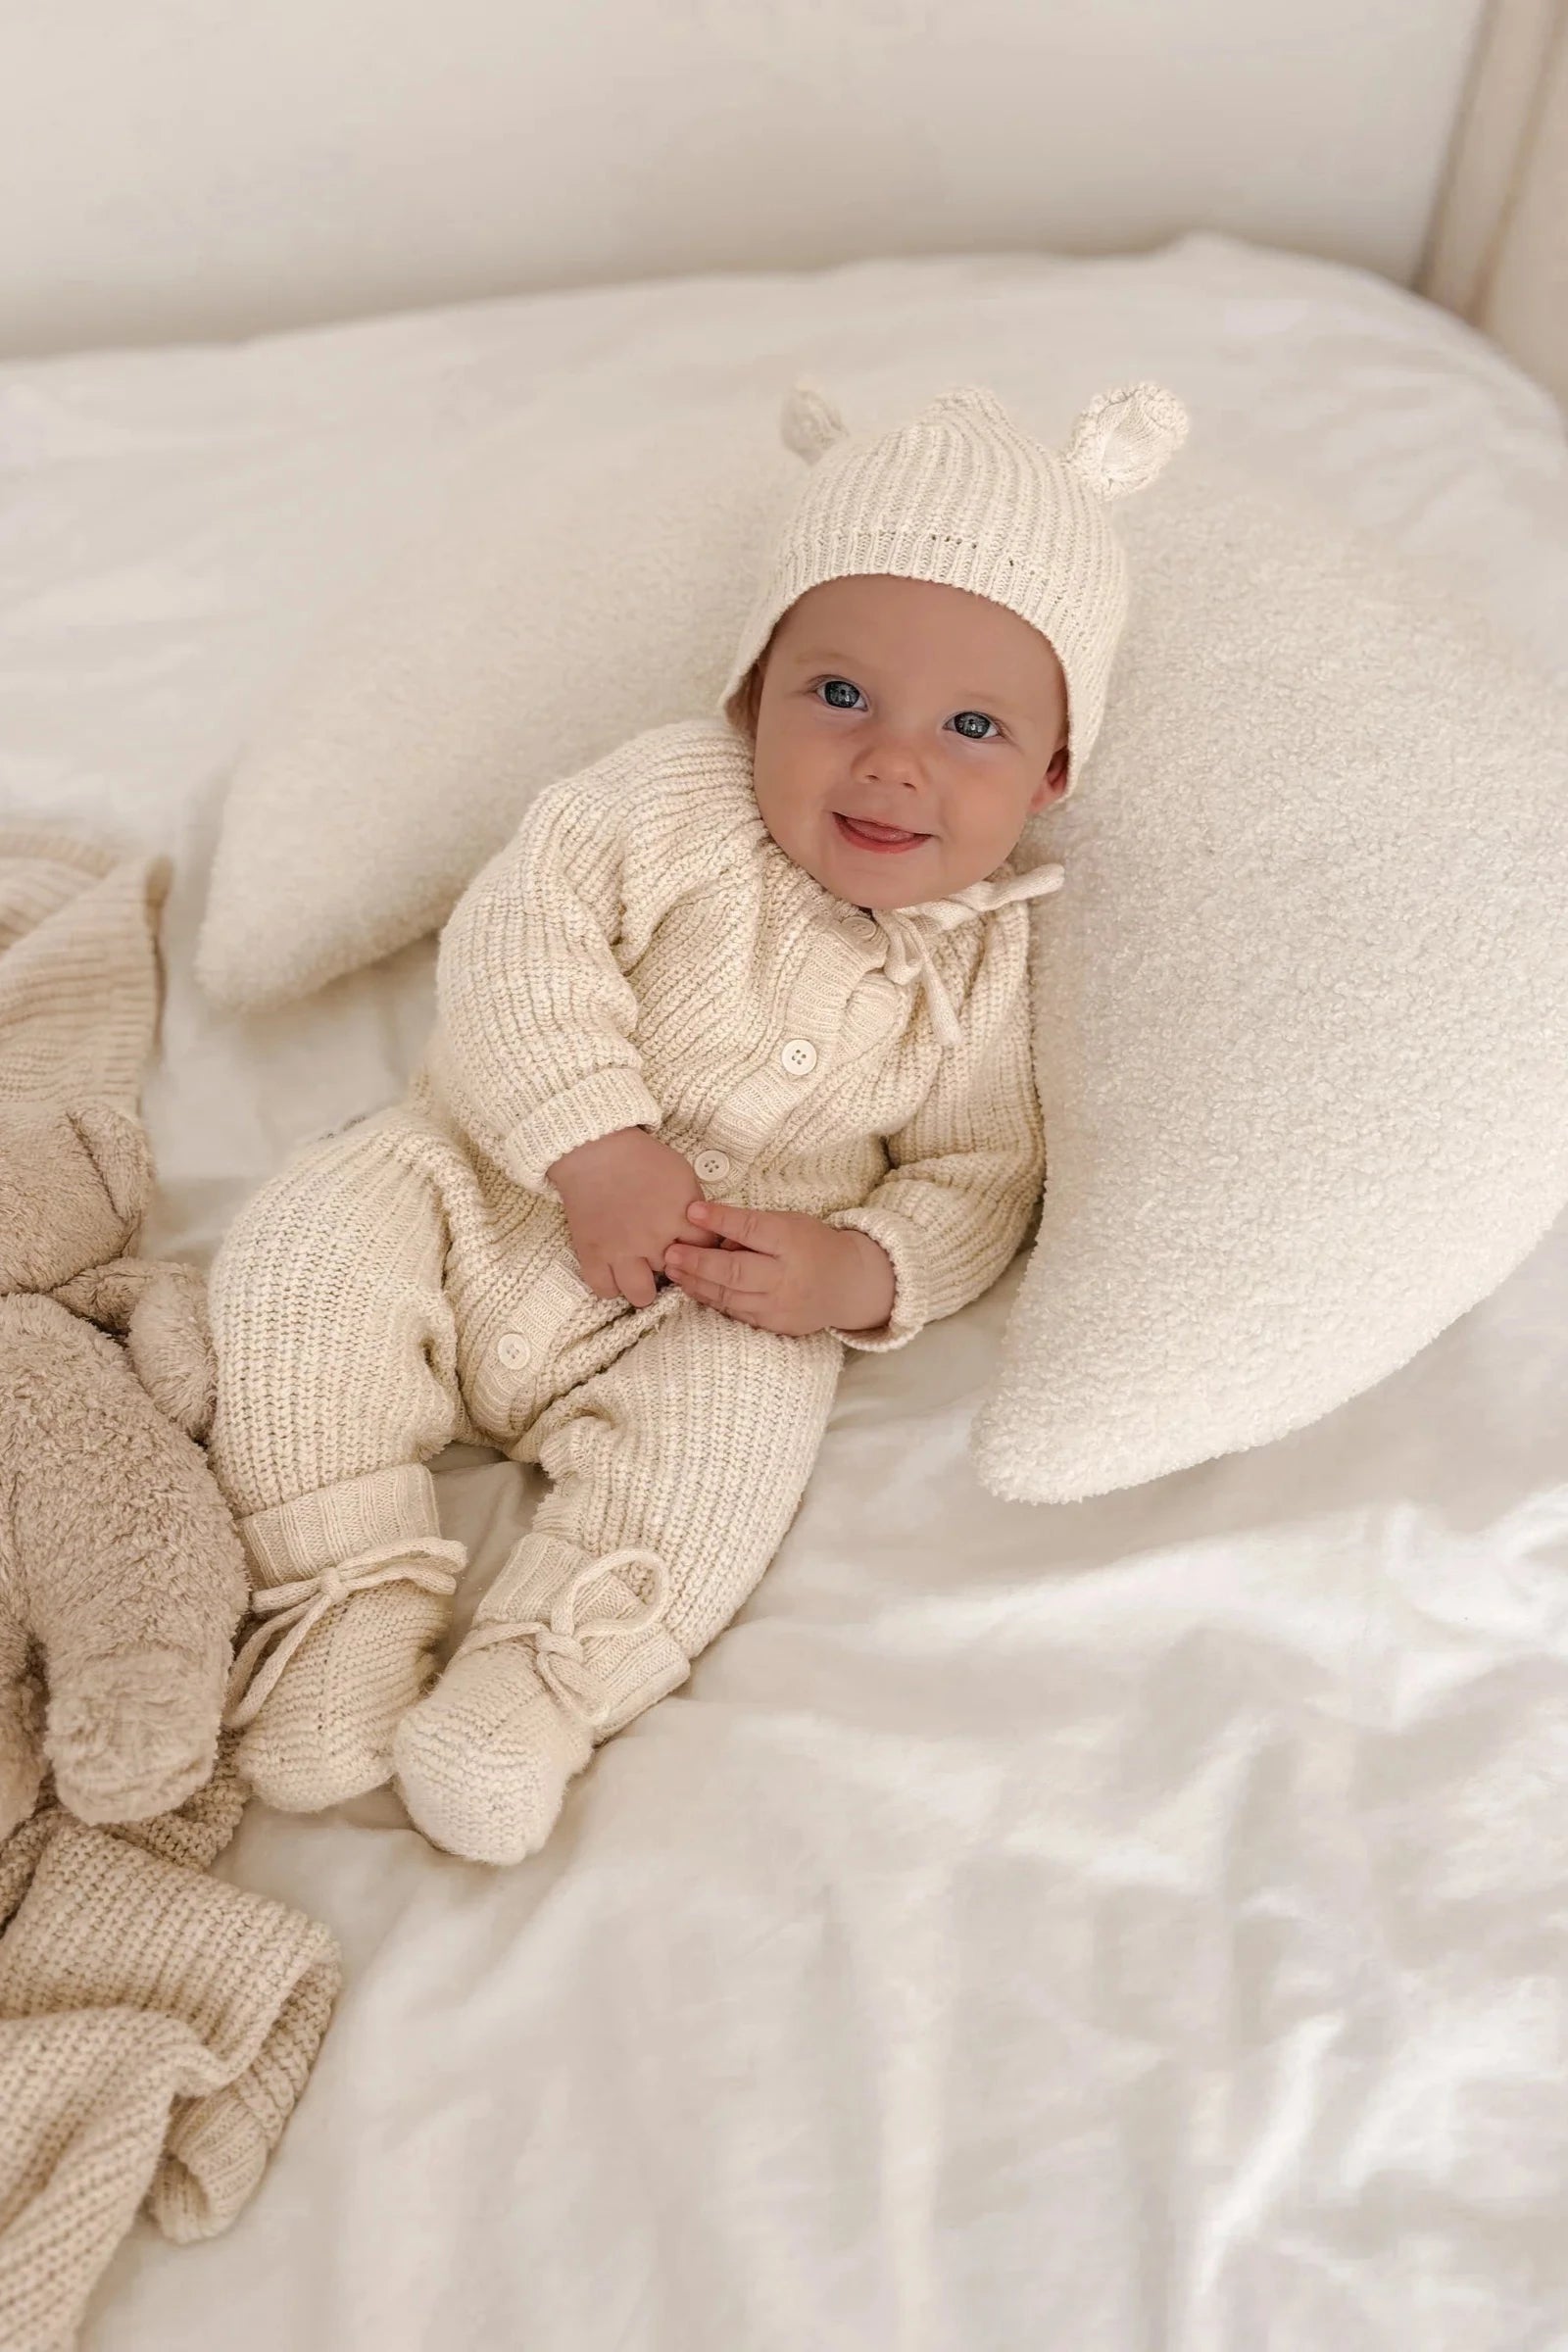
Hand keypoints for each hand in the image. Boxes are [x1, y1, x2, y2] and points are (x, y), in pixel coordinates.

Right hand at [547, 1128, 709, 1308]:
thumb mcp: (684, 1176)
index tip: (694, 1247)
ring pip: (641, 1295)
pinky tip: (616, 1273)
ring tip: (641, 1271)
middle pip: (677, 1276)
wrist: (596, 1150)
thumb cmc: (643, 1159)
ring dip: (644, 1284)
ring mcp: (621, 1251)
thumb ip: (696, 1209)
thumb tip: (704, 1234)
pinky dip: (612, 1285)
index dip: (703, 1251)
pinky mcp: (593, 1255)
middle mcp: (654, 1240)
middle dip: (675, 1267)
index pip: (707, 1252)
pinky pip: (606, 1290)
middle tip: (666, 1255)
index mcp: (681, 1217)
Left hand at [663, 1200, 895, 1337]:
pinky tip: (694, 1288)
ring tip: (674, 1271)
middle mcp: (786, 1276)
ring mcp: (780, 1305)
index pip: (752, 1229)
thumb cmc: (812, 1245)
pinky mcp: (775, 1325)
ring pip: (730, 1296)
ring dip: (697, 1283)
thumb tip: (713, 1234)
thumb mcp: (789, 1223)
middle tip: (670, 1253)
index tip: (692, 1212)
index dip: (721, 1220)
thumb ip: (753, 1228)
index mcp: (792, 1242)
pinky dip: (712, 1299)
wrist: (847, 1284)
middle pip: (735, 1270)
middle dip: (699, 1262)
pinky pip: (737, 1312)